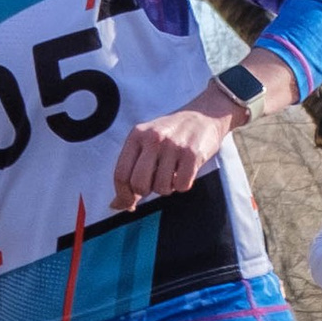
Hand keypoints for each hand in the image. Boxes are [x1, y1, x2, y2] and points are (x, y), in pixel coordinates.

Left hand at [110, 88, 238, 210]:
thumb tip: (117, 205)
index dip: (123, 195)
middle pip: (139, 184)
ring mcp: (173, 145)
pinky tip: (185, 171)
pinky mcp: (192, 153)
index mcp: (137, 135)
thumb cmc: (171, 135)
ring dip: (167, 187)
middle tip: (154, 183)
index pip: (120, 174)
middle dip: (146, 192)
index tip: (129, 202)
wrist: (204, 115)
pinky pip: (182, 185)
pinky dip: (183, 185)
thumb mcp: (146, 144)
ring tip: (173, 173)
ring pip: (161, 188)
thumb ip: (130, 171)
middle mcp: (153, 138)